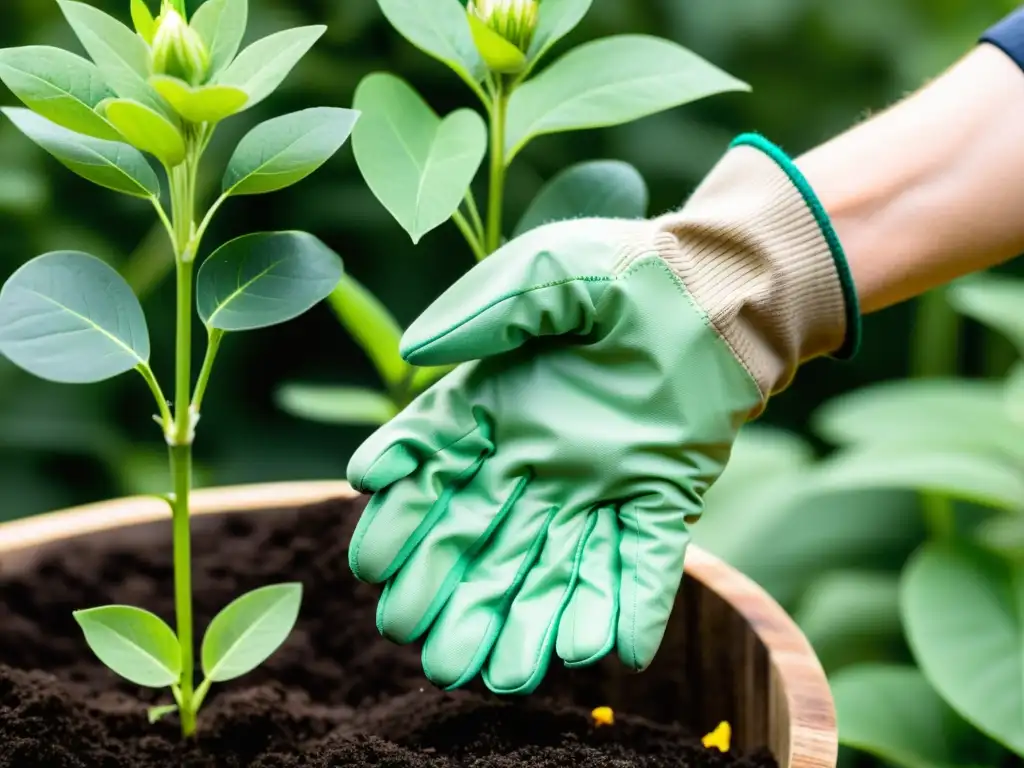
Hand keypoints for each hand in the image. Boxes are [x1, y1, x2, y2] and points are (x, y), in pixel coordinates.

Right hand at [345, 134, 858, 693]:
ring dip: (526, 622)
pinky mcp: (661, 502)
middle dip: (449, 594)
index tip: (372, 562)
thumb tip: (415, 356)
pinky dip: (627, 607)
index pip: (431, 470)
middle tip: (421, 645)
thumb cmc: (627, 271)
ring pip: (551, 568)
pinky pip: (641, 564)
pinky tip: (606, 649)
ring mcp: (599, 489)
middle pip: (480, 540)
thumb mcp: (550, 270)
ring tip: (501, 675)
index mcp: (495, 406)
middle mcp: (536, 460)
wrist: (721, 291)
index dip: (398, 517)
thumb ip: (486, 308)